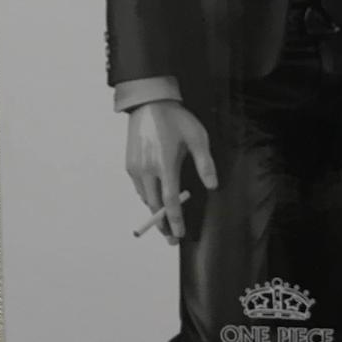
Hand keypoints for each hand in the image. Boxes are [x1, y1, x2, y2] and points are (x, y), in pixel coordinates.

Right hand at [126, 101, 217, 243]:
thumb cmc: (175, 119)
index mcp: (164, 163)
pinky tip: (155, 198)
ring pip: (145, 197)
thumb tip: (213, 185)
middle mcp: (147, 169)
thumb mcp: (197, 138)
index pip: (169, 200)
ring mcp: (135, 167)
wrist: (149, 102)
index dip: (174, 220)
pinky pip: (138, 187)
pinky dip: (147, 196)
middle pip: (154, 205)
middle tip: (171, 238)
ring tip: (165, 220)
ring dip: (154, 211)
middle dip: (162, 224)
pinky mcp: (129, 164)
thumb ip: (205, 164)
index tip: (178, 235)